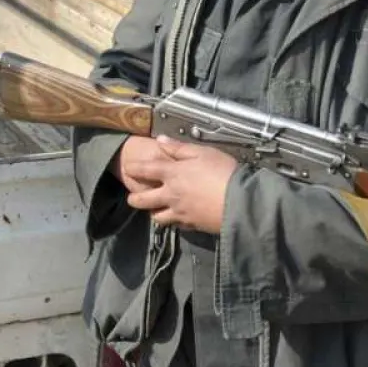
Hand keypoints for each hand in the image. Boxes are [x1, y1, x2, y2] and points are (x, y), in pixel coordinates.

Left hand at [120, 135, 238, 233]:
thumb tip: (160, 141)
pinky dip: (173, 221)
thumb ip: (179, 148)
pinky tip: (176, 217)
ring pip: (157, 217)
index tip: (127, 169)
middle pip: (143, 200)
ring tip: (154, 210)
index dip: (133, 169)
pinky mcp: (191, 225)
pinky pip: (175, 225)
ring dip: (153, 213)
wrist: (240, 202)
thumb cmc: (223, 172)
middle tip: (132, 198)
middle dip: (134, 199)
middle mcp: (171, 194)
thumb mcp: (203, 152)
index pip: (145, 170)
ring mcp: (180, 212)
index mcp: (172, 174)